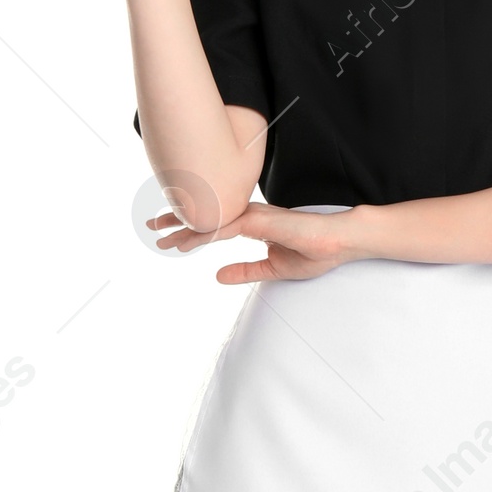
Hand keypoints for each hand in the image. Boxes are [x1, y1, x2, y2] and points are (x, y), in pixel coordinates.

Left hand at [145, 201, 368, 284]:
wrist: (341, 242)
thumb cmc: (315, 252)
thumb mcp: (272, 269)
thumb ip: (244, 270)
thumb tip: (217, 276)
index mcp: (252, 223)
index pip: (214, 222)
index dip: (189, 227)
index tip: (166, 234)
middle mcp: (250, 215)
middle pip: (207, 215)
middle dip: (177, 220)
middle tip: (150, 225)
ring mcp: (256, 216)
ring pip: (213, 220)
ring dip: (186, 228)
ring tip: (162, 236)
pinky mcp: (264, 222)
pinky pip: (229, 228)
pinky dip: (208, 233)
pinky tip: (190, 241)